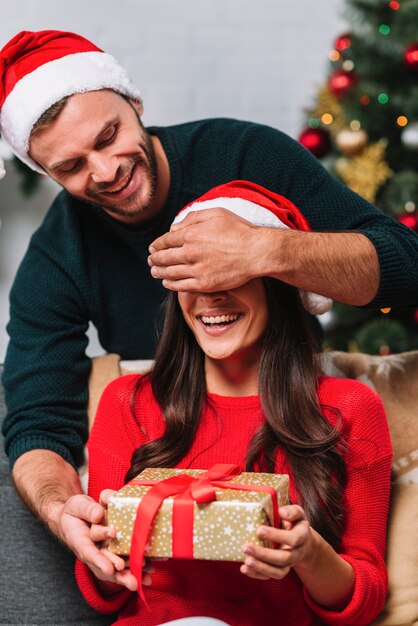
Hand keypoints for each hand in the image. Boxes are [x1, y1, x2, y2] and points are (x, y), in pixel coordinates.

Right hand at [59, 491, 149, 591]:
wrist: (75, 515)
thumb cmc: (76, 510)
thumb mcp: (77, 505)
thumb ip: (87, 509)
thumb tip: (98, 515)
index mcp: (79, 541)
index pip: (88, 552)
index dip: (99, 561)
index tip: (110, 569)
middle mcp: (92, 550)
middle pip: (105, 564)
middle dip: (118, 574)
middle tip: (131, 581)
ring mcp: (103, 551)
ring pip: (114, 567)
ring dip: (128, 575)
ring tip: (141, 581)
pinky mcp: (113, 549)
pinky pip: (124, 561)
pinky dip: (135, 568)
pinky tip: (147, 575)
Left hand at [148, 208, 264, 291]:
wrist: (256, 252)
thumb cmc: (239, 230)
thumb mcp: (216, 213)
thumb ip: (193, 218)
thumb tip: (175, 227)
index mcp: (191, 234)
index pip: (166, 240)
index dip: (157, 245)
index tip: (153, 247)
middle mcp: (190, 252)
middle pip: (164, 257)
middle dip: (155, 259)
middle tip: (150, 260)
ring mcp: (197, 270)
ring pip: (170, 273)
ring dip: (159, 272)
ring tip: (154, 272)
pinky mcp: (205, 284)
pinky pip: (182, 286)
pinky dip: (171, 284)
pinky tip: (167, 283)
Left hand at [240, 505, 311, 580]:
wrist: (302, 542)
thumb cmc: (295, 523)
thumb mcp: (298, 513)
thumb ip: (292, 511)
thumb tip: (282, 512)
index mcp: (302, 536)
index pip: (292, 539)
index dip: (276, 535)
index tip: (259, 530)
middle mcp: (297, 553)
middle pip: (283, 558)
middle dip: (264, 554)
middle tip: (246, 547)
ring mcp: (289, 564)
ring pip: (278, 572)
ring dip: (261, 568)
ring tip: (246, 562)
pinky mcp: (280, 570)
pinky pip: (270, 576)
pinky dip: (257, 574)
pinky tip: (245, 568)